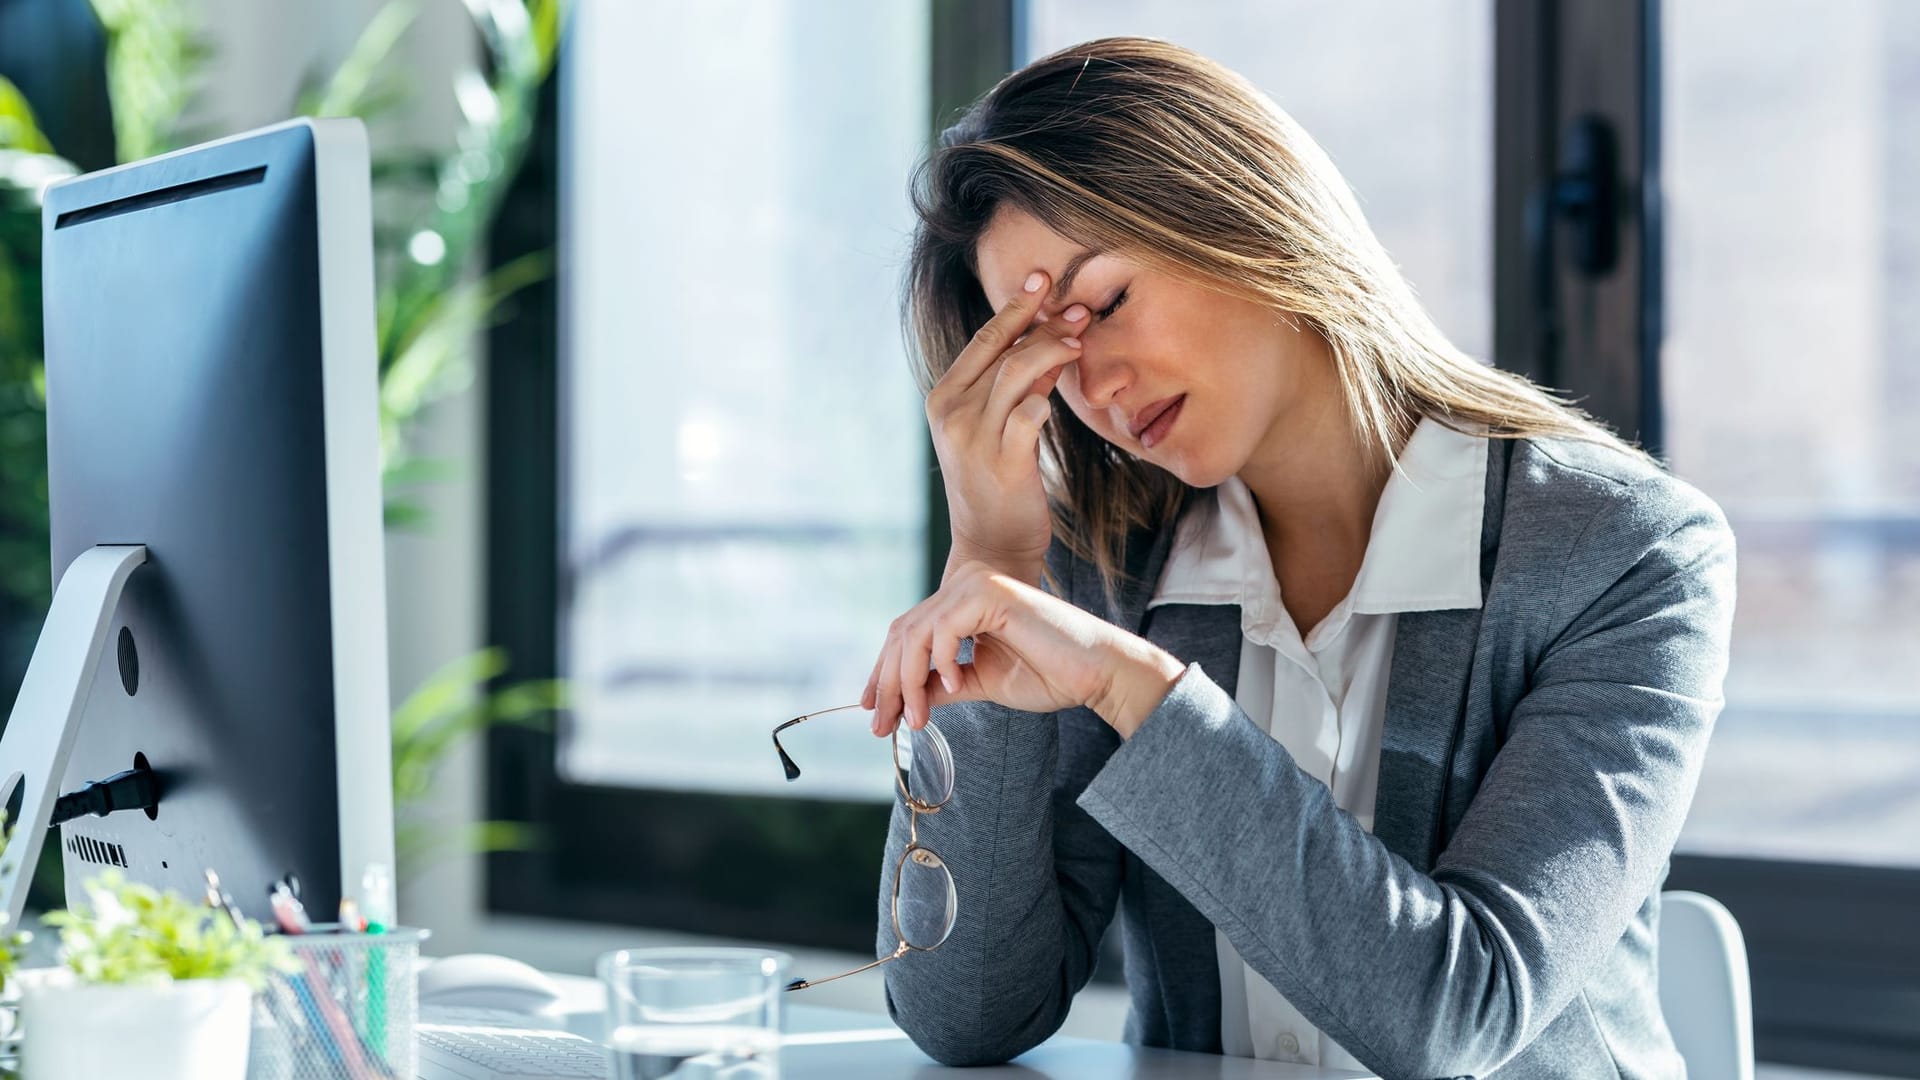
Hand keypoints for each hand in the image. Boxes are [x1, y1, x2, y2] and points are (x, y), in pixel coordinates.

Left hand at [862, 561, 1186, 738]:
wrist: (1098, 673)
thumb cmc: (1051, 675)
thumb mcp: (981, 682)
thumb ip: (943, 684)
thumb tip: (905, 699)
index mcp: (963, 601)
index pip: (907, 633)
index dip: (885, 673)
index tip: (873, 712)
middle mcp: (964, 583)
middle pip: (903, 632)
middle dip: (888, 683)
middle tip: (880, 725)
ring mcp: (975, 583)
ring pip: (915, 634)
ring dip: (908, 682)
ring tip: (916, 719)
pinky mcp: (988, 593)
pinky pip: (942, 630)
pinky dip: (939, 663)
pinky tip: (957, 686)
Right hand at [927, 270, 1090, 586]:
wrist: (990, 547)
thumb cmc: (997, 485)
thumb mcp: (996, 428)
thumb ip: (1016, 387)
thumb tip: (1050, 344)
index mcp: (943, 399)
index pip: (983, 340)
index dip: (1015, 306)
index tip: (1043, 278)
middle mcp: (952, 414)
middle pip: (1000, 350)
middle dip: (1041, 322)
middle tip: (1078, 307)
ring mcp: (974, 438)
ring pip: (1014, 373)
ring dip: (1051, 350)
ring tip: (1081, 339)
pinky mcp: (1003, 462)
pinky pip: (1029, 414)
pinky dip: (1049, 396)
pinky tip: (1069, 388)